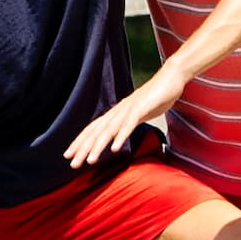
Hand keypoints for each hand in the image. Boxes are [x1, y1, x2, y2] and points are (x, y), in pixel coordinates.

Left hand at [64, 68, 185, 168]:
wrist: (171, 77)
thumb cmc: (156, 97)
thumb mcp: (138, 114)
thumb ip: (126, 124)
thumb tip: (116, 136)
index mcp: (117, 113)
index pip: (94, 129)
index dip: (81, 142)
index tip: (69, 156)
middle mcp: (119, 110)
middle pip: (97, 130)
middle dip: (83, 147)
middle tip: (72, 162)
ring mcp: (129, 108)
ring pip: (110, 129)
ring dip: (99, 145)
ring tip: (89, 160)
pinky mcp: (142, 107)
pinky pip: (130, 124)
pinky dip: (121, 135)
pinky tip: (115, 148)